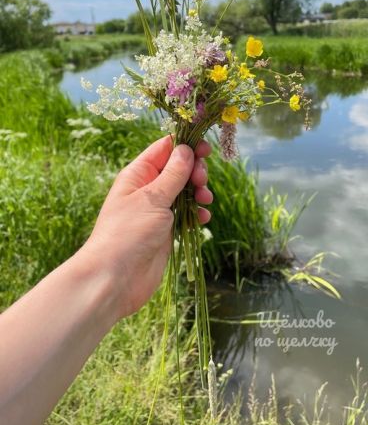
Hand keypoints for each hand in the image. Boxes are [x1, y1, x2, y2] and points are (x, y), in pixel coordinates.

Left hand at [81, 136, 211, 320]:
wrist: (115, 279)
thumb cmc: (128, 233)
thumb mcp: (152, 198)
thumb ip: (173, 174)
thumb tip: (185, 149)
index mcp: (138, 174)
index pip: (164, 149)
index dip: (185, 146)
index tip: (205, 150)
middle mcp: (147, 189)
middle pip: (178, 168)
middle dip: (194, 171)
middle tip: (201, 181)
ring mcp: (157, 210)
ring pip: (185, 191)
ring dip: (198, 192)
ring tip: (205, 199)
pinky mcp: (166, 230)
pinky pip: (186, 214)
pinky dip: (196, 213)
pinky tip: (202, 218)